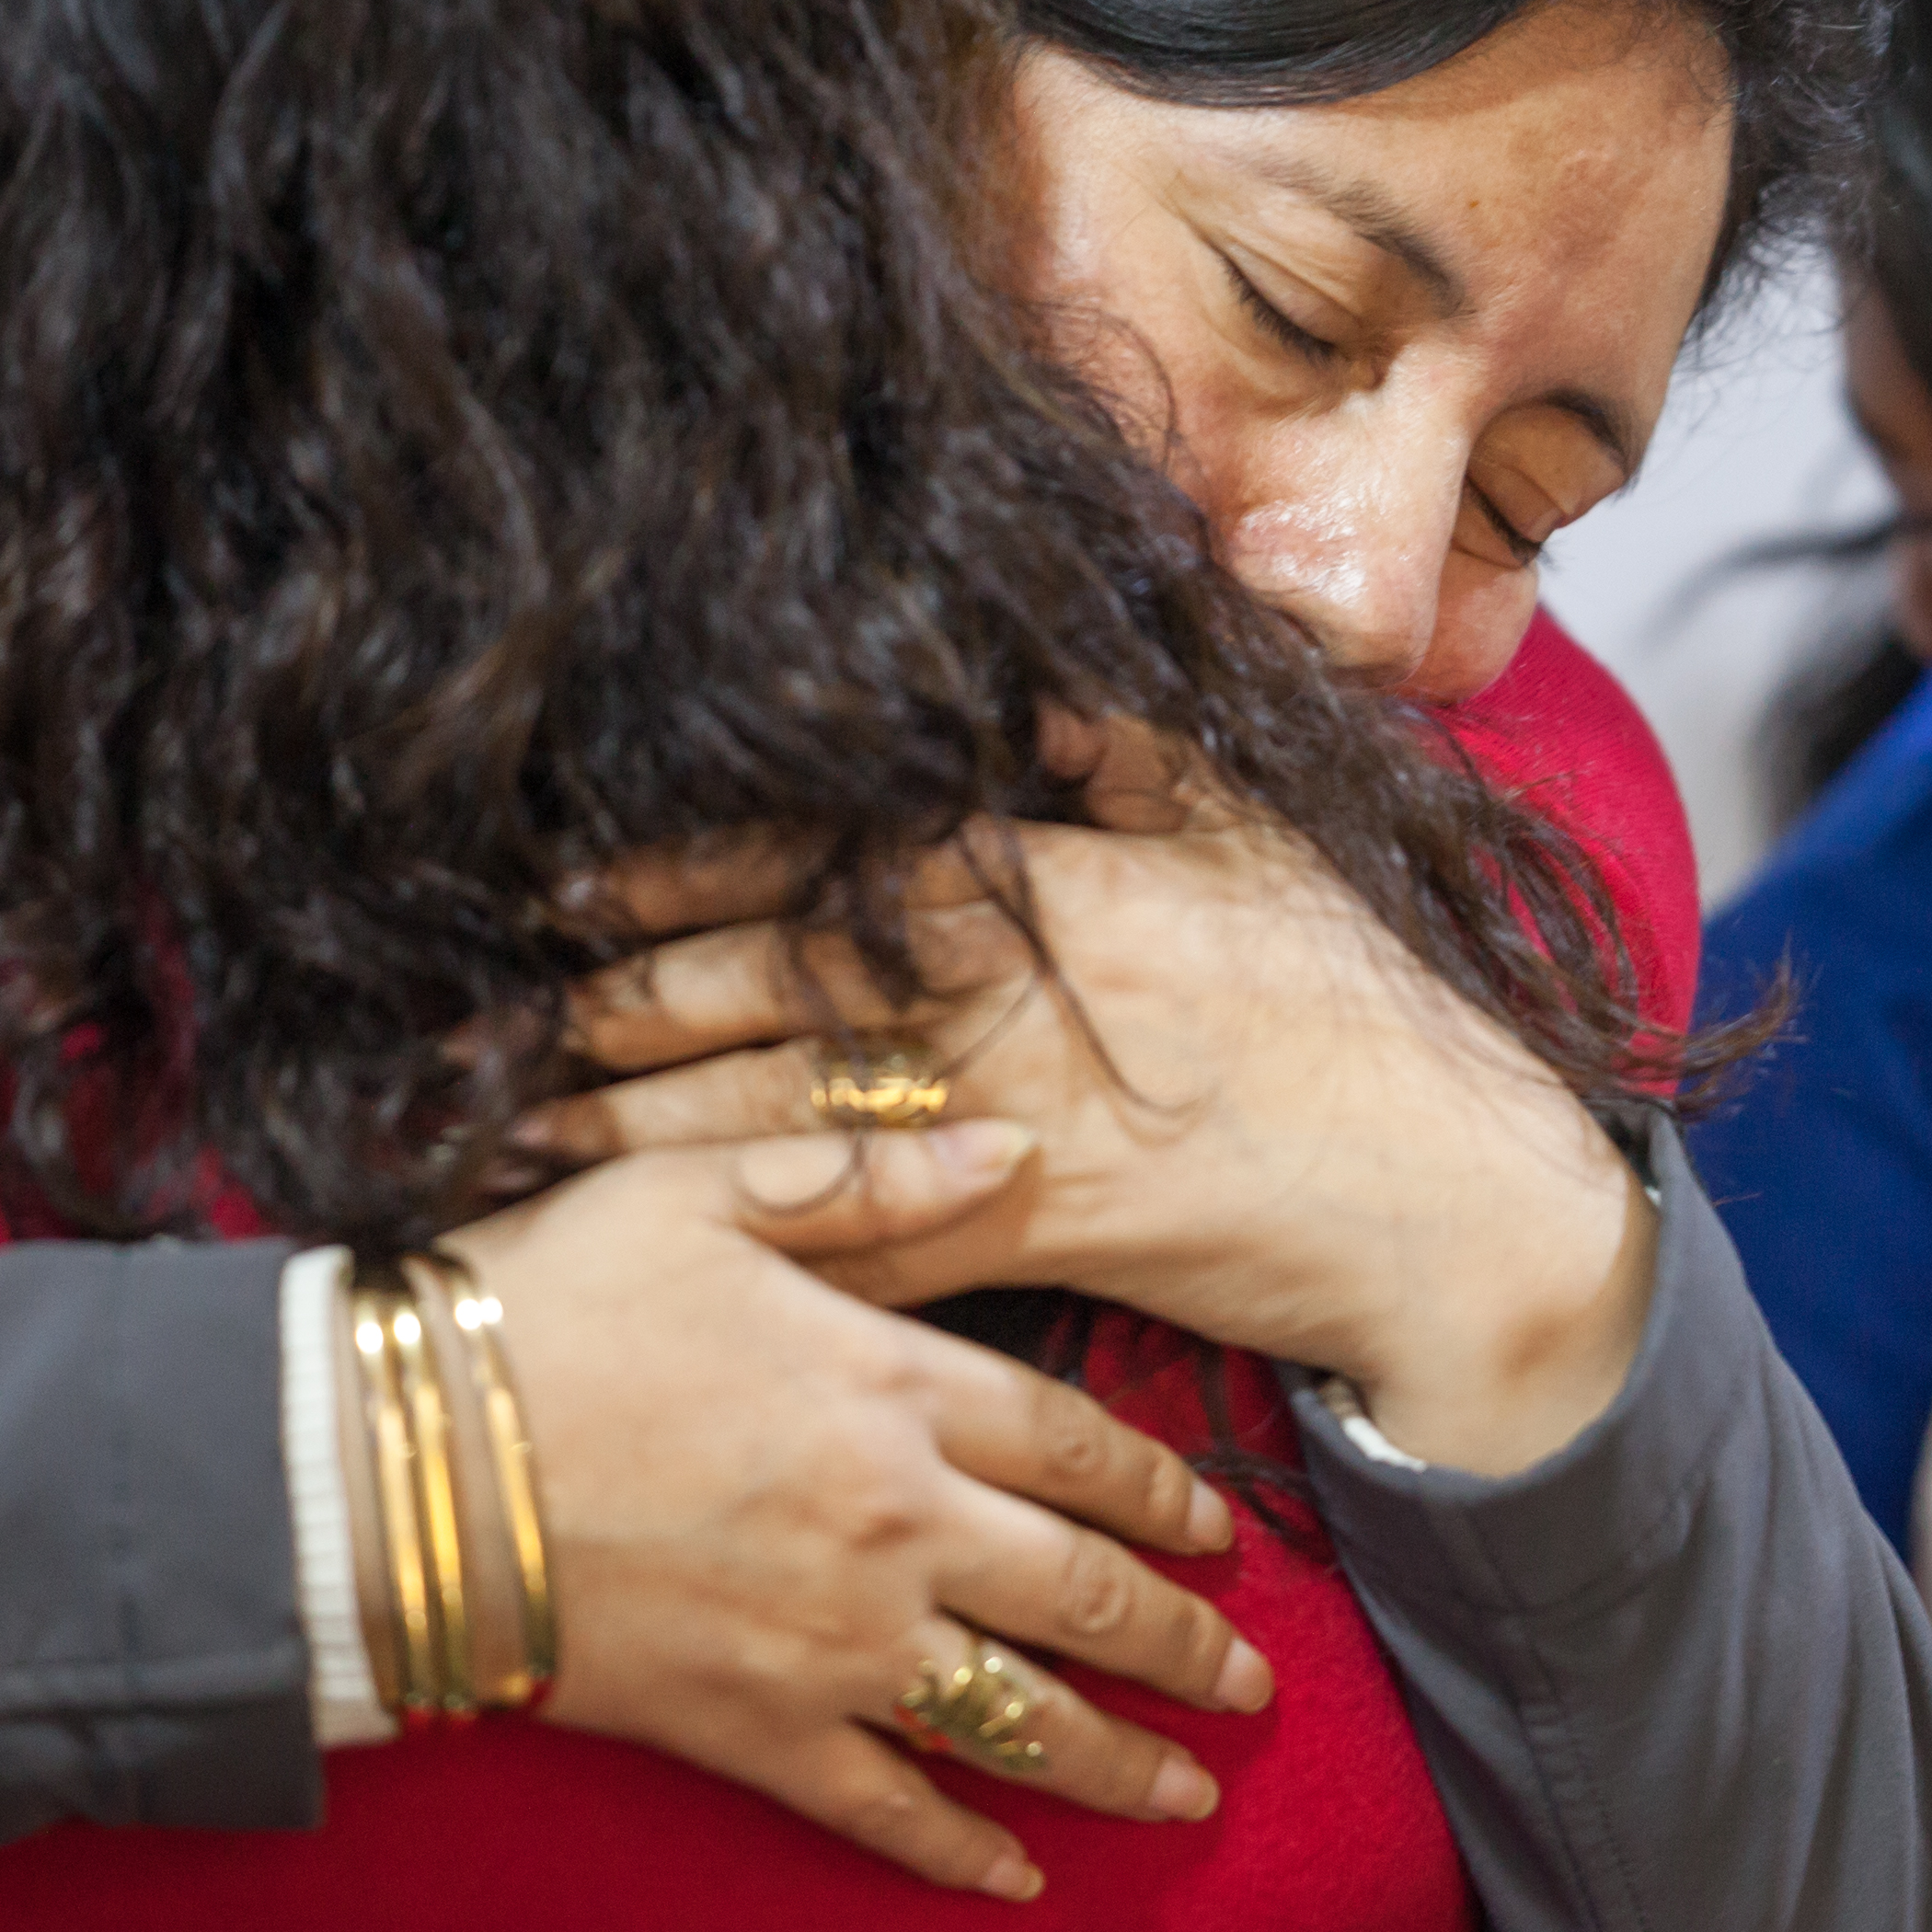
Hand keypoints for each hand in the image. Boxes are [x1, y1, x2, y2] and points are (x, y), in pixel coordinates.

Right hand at [440, 1131, 1283, 1903]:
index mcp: (895, 1388)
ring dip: (1118, 1761)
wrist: (392, 1463)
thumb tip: (1014, 1148)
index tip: (1218, 1535)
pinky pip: (885, 1806)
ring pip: (1016, 1718)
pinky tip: (1020, 1873)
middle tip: (1251, 1689)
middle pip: (1085, 1599)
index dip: (1165, 1496)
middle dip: (1184, 1650)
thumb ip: (871, 1175)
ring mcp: (830, 1644)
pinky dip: (960, 1849)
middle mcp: (895, 1527)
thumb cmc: (544, 1303)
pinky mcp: (751, 1732)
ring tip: (1191, 1791)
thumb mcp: (706, 1191)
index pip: (1083, 1449)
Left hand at [536, 807, 1651, 1477]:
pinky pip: (847, 1236)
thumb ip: (1123, 742)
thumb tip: (1007, 678)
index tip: (560, 880)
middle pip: (765, 984)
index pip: (827, 851)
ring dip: (631, 1127)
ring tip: (505, 1133)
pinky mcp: (1028, 1233)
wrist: (1457, 1189)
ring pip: (779, 1114)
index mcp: (1056, 868)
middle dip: (611, 1002)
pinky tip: (644, 1253)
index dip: (680, 869)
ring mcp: (1012, 1111)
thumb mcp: (1259, 823)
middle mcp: (1012, 981)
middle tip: (474, 1015)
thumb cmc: (1363, 994)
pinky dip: (736, 1243)